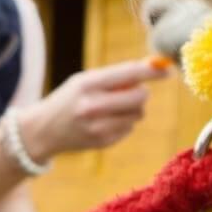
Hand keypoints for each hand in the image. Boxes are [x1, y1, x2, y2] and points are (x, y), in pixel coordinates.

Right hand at [18, 59, 168, 160]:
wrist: (43, 130)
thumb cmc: (69, 99)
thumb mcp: (84, 81)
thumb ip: (114, 77)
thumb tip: (152, 70)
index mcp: (87, 84)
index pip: (128, 74)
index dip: (151, 71)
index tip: (167, 68)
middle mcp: (92, 106)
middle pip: (139, 97)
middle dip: (141, 93)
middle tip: (131, 92)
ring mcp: (98, 127)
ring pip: (137, 114)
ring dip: (132, 109)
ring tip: (112, 108)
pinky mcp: (103, 142)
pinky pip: (130, 128)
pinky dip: (124, 123)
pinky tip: (105, 122)